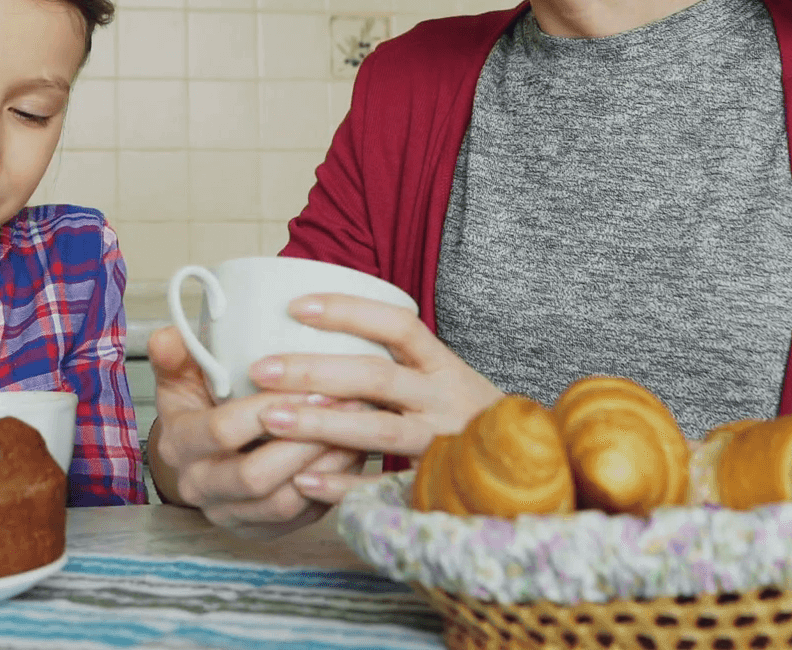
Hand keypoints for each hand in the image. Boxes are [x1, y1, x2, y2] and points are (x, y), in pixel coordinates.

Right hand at [146, 325, 366, 537]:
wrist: (200, 459)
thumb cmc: (198, 409)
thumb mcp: (180, 378)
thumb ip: (176, 355)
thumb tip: (166, 337)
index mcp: (179, 446)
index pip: (222, 431)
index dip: (266, 409)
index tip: (305, 385)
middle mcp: (200, 486)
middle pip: (255, 476)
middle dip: (303, 440)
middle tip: (343, 405)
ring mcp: (232, 515)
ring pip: (284, 501)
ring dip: (325, 465)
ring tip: (358, 427)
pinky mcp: (263, 530)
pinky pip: (303, 517)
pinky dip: (332, 485)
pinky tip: (354, 451)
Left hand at [249, 293, 502, 503]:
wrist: (530, 471)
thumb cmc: (463, 415)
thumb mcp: (440, 376)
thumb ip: (393, 358)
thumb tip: (313, 325)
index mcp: (442, 365)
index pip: (397, 325)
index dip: (348, 312)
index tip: (295, 306)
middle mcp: (444, 399)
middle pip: (376, 376)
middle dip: (314, 370)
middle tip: (262, 368)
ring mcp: (441, 444)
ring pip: (378, 430)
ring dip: (319, 425)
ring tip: (269, 419)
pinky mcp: (435, 486)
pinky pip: (385, 486)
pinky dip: (343, 485)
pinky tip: (303, 482)